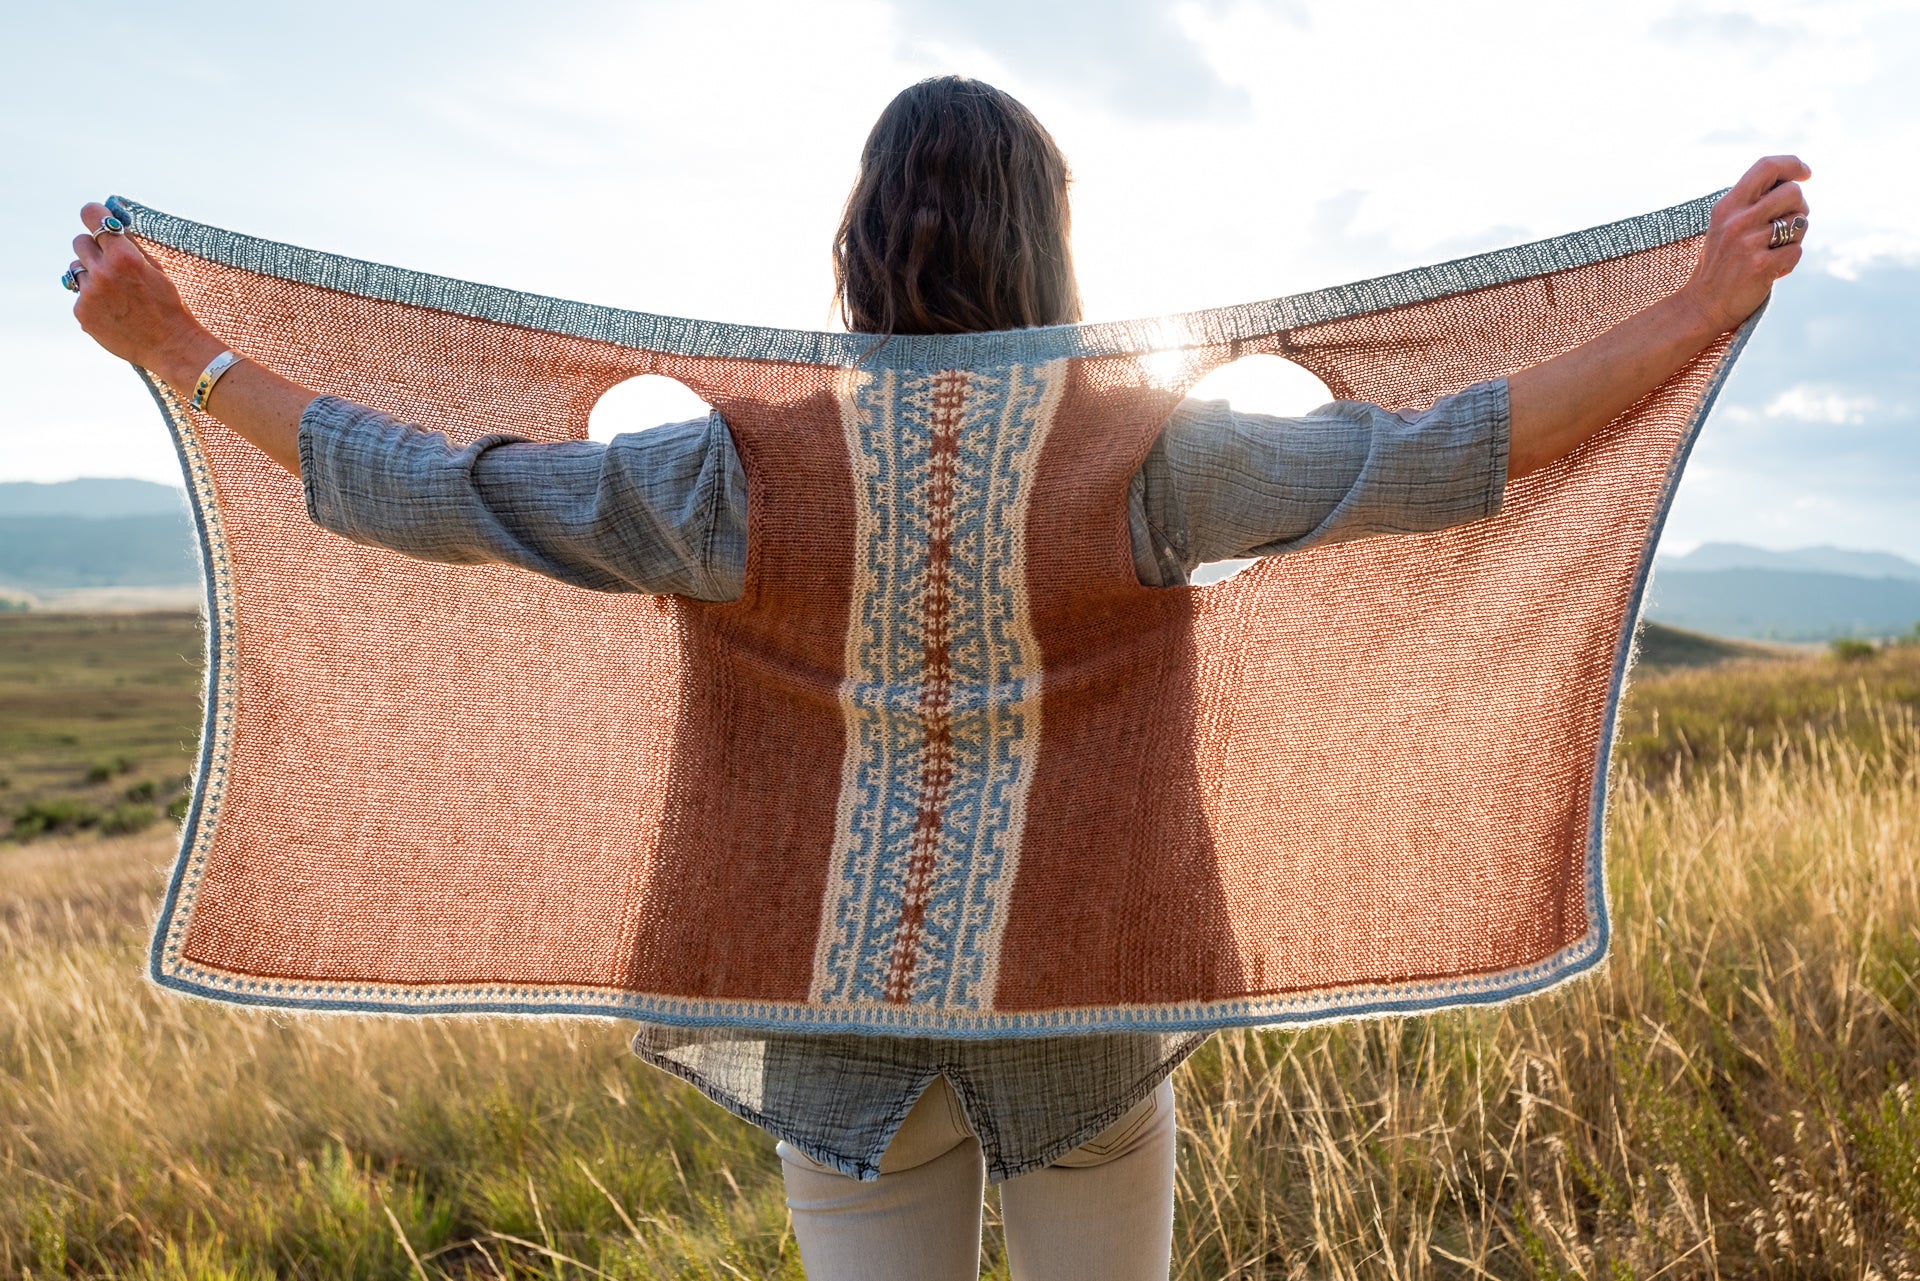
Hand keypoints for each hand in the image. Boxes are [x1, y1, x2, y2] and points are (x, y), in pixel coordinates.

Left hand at [68, 201, 222, 386]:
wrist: (171, 346)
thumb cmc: (168, 306)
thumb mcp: (156, 270)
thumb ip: (131, 246)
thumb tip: (113, 225)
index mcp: (124, 256)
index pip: (92, 215)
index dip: (94, 214)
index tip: (98, 218)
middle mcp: (102, 272)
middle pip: (79, 241)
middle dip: (93, 248)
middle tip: (109, 261)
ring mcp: (89, 293)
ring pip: (76, 269)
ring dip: (90, 274)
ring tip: (114, 292)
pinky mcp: (81, 312)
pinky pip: (79, 295)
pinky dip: (93, 300)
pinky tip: (113, 312)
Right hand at [1677, 155, 1811, 333]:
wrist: (1702, 305)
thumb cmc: (1721, 263)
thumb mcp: (1726, 225)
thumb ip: (1752, 203)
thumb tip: (1794, 183)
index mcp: (1727, 205)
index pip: (1767, 167)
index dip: (1792, 164)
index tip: (1806, 173)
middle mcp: (1737, 220)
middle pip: (1793, 192)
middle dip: (1800, 207)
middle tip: (1787, 226)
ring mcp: (1747, 243)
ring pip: (1800, 222)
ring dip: (1795, 237)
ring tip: (1773, 251)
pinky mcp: (1760, 266)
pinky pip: (1796, 251)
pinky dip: (1789, 262)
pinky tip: (1771, 270)